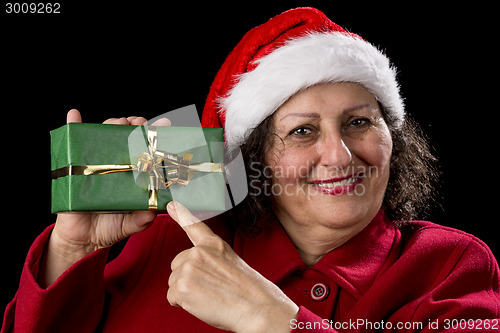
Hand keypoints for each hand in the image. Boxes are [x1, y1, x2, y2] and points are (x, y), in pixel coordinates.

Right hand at [40, 109, 168, 286]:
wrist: (82, 239)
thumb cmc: (110, 227)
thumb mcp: (129, 225)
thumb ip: (141, 220)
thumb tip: (150, 213)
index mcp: (132, 175)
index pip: (145, 151)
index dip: (152, 138)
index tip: (161, 127)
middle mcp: (116, 165)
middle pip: (125, 138)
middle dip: (134, 126)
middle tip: (139, 124)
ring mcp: (96, 163)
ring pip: (104, 136)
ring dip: (112, 124)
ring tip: (119, 123)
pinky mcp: (74, 166)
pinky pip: (72, 143)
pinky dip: (73, 125)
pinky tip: (75, 115)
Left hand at [166, 201, 298, 332]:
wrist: (255, 306)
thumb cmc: (246, 290)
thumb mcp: (230, 262)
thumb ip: (210, 258)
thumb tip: (193, 264)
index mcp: (213, 245)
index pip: (194, 225)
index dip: (181, 213)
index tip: (172, 204)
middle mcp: (198, 252)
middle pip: (177, 265)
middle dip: (187, 278)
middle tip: (210, 287)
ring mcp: (189, 268)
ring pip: (173, 282)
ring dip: (186, 292)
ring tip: (209, 295)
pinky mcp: (182, 286)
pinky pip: (171, 297)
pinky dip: (182, 304)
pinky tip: (201, 303)